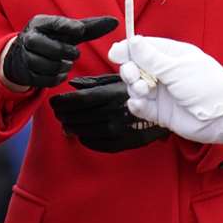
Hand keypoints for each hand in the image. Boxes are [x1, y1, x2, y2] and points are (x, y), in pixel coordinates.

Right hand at [3, 14, 118, 89]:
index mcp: (40, 23)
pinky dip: (57, 77)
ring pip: (53, 66)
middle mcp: (30, 38)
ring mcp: (26, 57)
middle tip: (72, 53)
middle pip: (56, 49)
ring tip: (63, 62)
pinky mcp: (27, 74)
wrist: (22, 56)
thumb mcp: (67, 32)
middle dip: (68, 53)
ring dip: (63, 67)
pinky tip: (57, 72)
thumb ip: (90, 27)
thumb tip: (115, 22)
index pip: (56, 24)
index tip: (79, 31)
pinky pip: (48, 80)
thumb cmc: (51, 39)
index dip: (69, 27)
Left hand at [48, 74, 168, 152]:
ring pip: (86, 131)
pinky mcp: (126, 142)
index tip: (53, 102)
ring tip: (66, 123)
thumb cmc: (140, 87)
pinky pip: (99, 145)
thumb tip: (72, 84)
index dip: (62, 103)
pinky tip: (82, 135)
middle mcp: (114, 113)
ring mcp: (120, 130)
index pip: (78, 101)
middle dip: (64, 115)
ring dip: (72, 128)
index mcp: (111, 94)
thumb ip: (94, 82)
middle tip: (58, 113)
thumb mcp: (118, 78)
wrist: (169, 107)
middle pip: (79, 117)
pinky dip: (87, 140)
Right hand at [110, 35, 222, 144]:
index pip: (143, 48)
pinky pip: (141, 107)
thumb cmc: (207, 85)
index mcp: (171, 56)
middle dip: (129, 70)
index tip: (116, 53)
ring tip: (142, 90)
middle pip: (135, 68)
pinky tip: (139, 104)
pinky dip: (137, 106)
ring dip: (134, 88)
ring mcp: (162, 93)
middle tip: (132, 75)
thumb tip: (132, 41)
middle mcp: (164, 73)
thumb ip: (151, 57)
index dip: (128, 49)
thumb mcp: (177, 67)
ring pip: (135, 88)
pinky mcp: (160, 112)